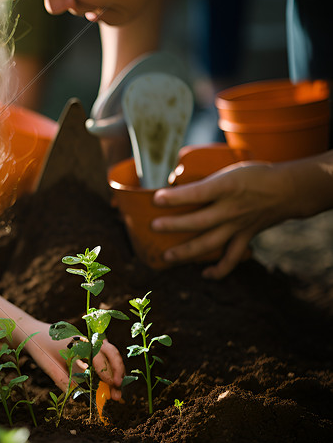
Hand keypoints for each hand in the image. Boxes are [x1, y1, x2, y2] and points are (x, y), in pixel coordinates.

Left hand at [25, 323, 125, 400]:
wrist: (34, 332)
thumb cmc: (40, 348)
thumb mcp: (48, 365)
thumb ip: (62, 380)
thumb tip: (77, 398)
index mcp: (75, 342)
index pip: (97, 356)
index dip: (106, 371)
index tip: (112, 385)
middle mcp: (86, 339)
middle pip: (110, 353)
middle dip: (117, 373)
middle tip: (118, 394)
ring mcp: (90, 341)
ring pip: (111, 353)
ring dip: (117, 372)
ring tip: (117, 392)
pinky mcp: (90, 346)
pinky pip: (105, 355)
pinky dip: (111, 369)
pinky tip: (112, 383)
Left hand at [151, 162, 291, 278]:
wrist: (289, 190)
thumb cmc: (254, 175)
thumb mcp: (229, 168)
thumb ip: (204, 178)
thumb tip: (173, 179)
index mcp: (227, 186)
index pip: (198, 193)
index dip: (177, 197)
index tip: (157, 198)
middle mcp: (232, 208)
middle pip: (200, 221)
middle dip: (175, 225)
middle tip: (154, 227)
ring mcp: (239, 225)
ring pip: (211, 242)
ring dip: (188, 251)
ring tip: (167, 257)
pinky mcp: (245, 237)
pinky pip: (232, 258)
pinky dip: (219, 269)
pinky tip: (205, 274)